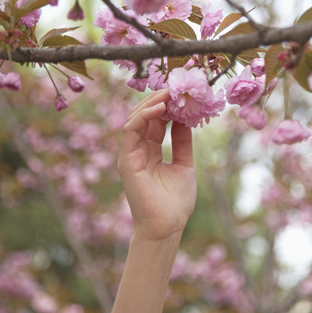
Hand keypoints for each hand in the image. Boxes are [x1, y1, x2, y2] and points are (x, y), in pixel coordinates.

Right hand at [117, 89, 195, 240]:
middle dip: (158, 100)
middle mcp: (138, 150)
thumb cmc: (175, 201)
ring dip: (151, 103)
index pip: (155, 120)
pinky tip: (159, 108)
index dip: (166, 105)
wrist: (167, 226)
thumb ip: (182, 141)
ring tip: (168, 93)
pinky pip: (130, 131)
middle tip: (175, 86)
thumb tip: (185, 118)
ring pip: (135, 119)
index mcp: (150, 151)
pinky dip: (143, 117)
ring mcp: (130, 154)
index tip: (181, 91)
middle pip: (144, 117)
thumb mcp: (184, 163)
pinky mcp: (126, 160)